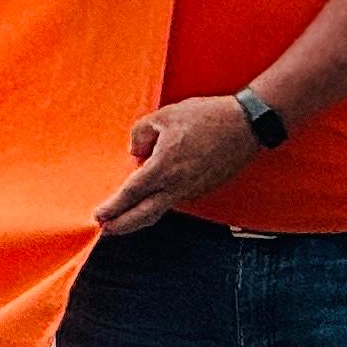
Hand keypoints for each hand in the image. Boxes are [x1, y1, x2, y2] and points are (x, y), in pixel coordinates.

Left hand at [95, 94, 262, 232]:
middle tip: (104, 230)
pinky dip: (159, 204)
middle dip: (123, 225)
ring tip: (122, 219)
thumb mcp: (163, 116)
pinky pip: (176, 200)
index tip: (98, 216)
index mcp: (164, 167)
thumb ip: (140, 134)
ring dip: (140, 216)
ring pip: (162, 209)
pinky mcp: (205, 188)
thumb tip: (135, 152)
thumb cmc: (206, 117)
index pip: (131, 194)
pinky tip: (149, 201)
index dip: (113, 207)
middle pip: (145, 214)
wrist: (247, 125)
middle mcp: (179, 185)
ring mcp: (194, 190)